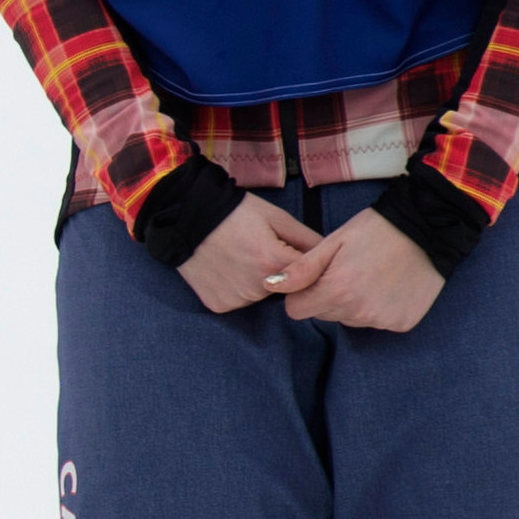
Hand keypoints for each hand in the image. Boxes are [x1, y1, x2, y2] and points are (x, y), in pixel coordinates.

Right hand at [176, 193, 324, 315]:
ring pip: (262, 296)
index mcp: (275, 263)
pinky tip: (227, 269)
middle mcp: (257, 287)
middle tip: (259, 249)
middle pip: (285, 288)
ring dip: (259, 283)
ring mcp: (236, 299)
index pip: (308, 276)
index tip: (289, 249)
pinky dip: (237, 288)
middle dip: (280, 273)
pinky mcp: (219, 305)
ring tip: (241, 258)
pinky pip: (239, 300)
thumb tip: (332, 256)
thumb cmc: (235, 212)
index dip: (302, 262)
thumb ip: (309, 239)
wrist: (186, 217)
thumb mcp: (277, 218)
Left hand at [273, 210, 444, 333]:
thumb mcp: (334, 242)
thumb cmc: (377, 230)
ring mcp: (381, 320)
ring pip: (349, 319)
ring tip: (370, 276)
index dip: (302, 293)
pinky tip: (388, 286)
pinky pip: (376, 321)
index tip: (317, 277)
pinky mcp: (401, 323)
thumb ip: (302, 269)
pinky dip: (378, 307)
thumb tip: (271, 286)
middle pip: (323, 315)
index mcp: (336, 290)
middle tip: (348, 271)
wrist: (430, 229)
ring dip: (352, 303)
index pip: (296, 310)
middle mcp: (358, 312)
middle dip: (327, 296)